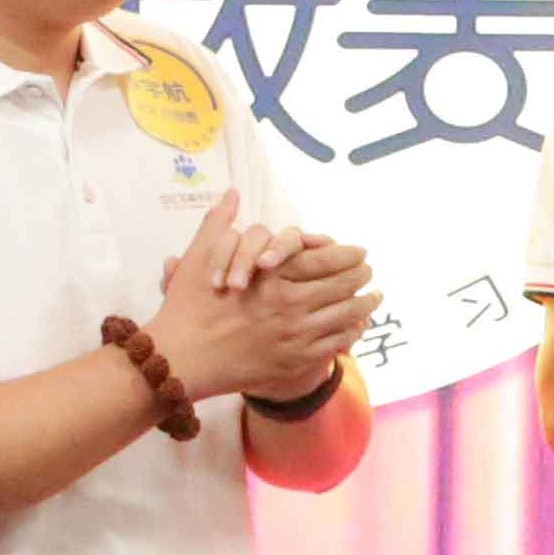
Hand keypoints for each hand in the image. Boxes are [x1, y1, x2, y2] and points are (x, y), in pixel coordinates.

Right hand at [146, 201, 374, 403]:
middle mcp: (287, 304)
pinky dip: (351, 333)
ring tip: (373, 298)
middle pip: (342, 286)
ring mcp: (293, 336)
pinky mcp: (293, 361)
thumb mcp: (198, 258)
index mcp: (270, 276)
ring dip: (365, 305)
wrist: (180, 360)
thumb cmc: (187, 307)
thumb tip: (229, 192)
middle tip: (370, 273)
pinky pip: (335, 344)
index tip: (359, 252)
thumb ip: (219, 224)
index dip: (347, 255)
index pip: (324, 259)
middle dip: (361, 277)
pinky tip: (356, 327)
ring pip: (344, 316)